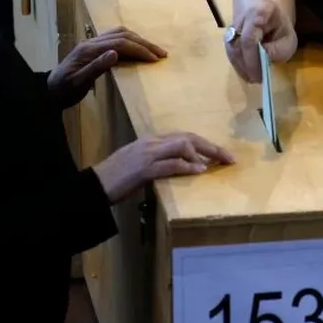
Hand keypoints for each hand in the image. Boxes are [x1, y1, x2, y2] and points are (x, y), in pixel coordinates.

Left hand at [48, 26, 166, 108]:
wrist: (48, 92)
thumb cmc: (64, 91)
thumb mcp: (78, 83)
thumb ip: (96, 67)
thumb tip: (115, 53)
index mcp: (89, 49)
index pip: (120, 43)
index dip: (140, 50)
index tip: (155, 59)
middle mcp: (91, 42)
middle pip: (123, 35)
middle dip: (144, 43)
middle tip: (162, 54)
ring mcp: (92, 43)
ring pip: (120, 33)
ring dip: (139, 40)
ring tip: (153, 50)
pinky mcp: (94, 47)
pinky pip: (115, 38)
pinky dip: (131, 41)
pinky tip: (138, 48)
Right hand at [93, 132, 234, 203]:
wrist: (93, 186)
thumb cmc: (116, 179)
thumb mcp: (141, 166)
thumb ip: (161, 162)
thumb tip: (184, 166)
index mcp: (150, 140)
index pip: (184, 136)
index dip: (204, 144)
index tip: (221, 153)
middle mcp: (150, 142)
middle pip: (188, 138)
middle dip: (211, 147)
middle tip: (229, 157)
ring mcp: (147, 154)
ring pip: (182, 145)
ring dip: (203, 154)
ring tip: (218, 164)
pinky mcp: (143, 168)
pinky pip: (171, 164)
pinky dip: (187, 166)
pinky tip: (199, 170)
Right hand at [225, 0, 297, 83]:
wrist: (263, 16)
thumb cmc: (279, 30)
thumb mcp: (288, 38)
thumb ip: (281, 49)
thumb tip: (265, 57)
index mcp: (264, 9)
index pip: (259, 14)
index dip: (258, 18)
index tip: (258, 21)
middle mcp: (245, 16)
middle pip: (243, 39)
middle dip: (250, 61)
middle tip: (259, 78)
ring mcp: (233, 26)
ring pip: (234, 48)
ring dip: (243, 66)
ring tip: (254, 78)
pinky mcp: (227, 37)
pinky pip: (231, 53)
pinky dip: (239, 66)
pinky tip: (248, 74)